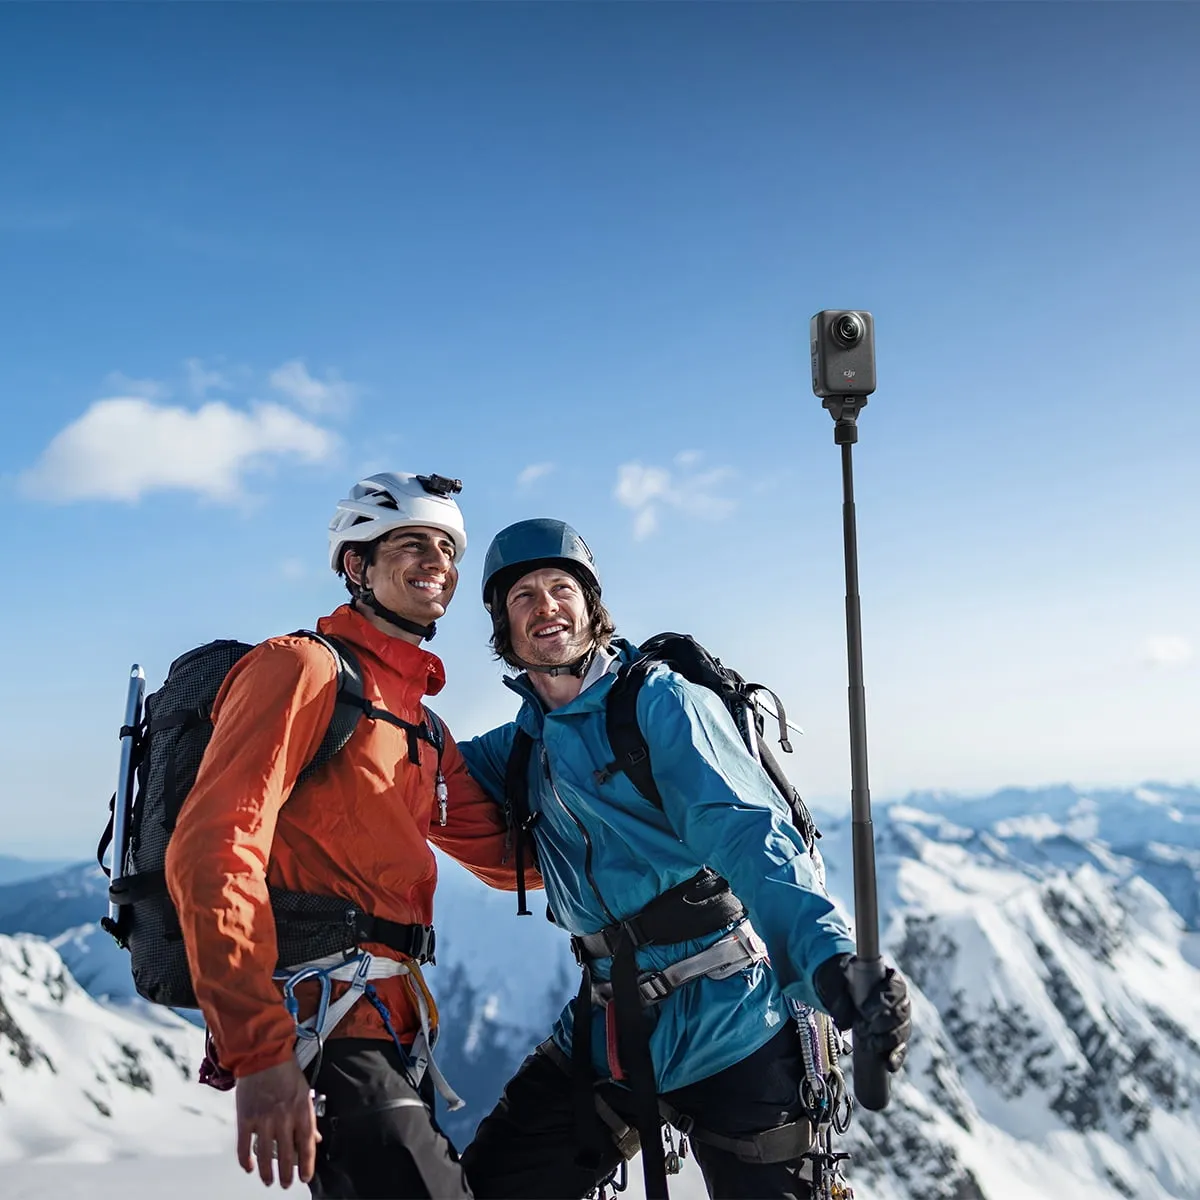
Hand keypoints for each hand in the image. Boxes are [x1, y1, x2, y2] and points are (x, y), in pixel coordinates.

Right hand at [235, 1058, 319, 1187]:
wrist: (263, 1055)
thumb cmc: (285, 1071)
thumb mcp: (304, 1092)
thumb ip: (308, 1117)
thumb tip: (315, 1139)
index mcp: (301, 1110)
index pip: (307, 1144)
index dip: (307, 1165)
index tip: (306, 1177)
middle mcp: (283, 1117)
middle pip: (287, 1155)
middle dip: (287, 1174)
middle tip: (286, 1184)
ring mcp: (263, 1119)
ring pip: (265, 1155)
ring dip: (267, 1173)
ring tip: (269, 1181)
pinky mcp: (245, 1118)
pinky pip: (244, 1146)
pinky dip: (245, 1160)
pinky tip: (249, 1168)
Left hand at [813, 952, 911, 1071]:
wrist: (837, 990)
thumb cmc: (838, 979)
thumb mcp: (833, 980)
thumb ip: (837, 995)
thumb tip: (845, 1022)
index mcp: (887, 977)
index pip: (896, 987)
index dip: (883, 1000)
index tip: (864, 1010)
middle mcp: (898, 998)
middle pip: (901, 1012)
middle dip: (882, 1023)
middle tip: (861, 1027)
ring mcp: (899, 1019)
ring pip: (903, 1031)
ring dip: (886, 1040)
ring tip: (867, 1043)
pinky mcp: (895, 1038)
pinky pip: (901, 1048)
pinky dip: (896, 1057)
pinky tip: (890, 1064)